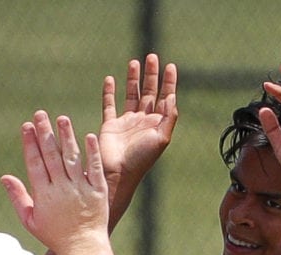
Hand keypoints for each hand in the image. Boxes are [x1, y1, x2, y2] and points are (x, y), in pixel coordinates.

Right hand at [1, 111, 108, 254]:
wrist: (83, 248)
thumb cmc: (55, 235)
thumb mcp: (31, 220)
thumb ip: (18, 197)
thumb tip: (4, 177)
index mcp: (43, 195)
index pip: (34, 163)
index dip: (30, 144)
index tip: (26, 126)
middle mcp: (61, 189)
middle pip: (51, 156)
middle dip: (45, 133)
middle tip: (40, 114)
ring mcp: (80, 189)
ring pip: (72, 159)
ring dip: (66, 137)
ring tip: (62, 119)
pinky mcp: (98, 191)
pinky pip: (94, 169)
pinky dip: (92, 153)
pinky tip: (88, 136)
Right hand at [99, 54, 177, 185]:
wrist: (119, 173)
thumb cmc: (142, 159)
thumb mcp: (161, 138)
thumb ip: (168, 117)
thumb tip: (171, 96)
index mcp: (157, 124)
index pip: (165, 98)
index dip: (168, 82)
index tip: (170, 66)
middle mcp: (143, 121)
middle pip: (149, 92)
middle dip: (151, 75)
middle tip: (153, 57)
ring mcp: (126, 122)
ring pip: (131, 95)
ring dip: (133, 79)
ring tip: (135, 62)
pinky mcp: (110, 125)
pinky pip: (109, 105)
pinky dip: (109, 92)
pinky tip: (111, 79)